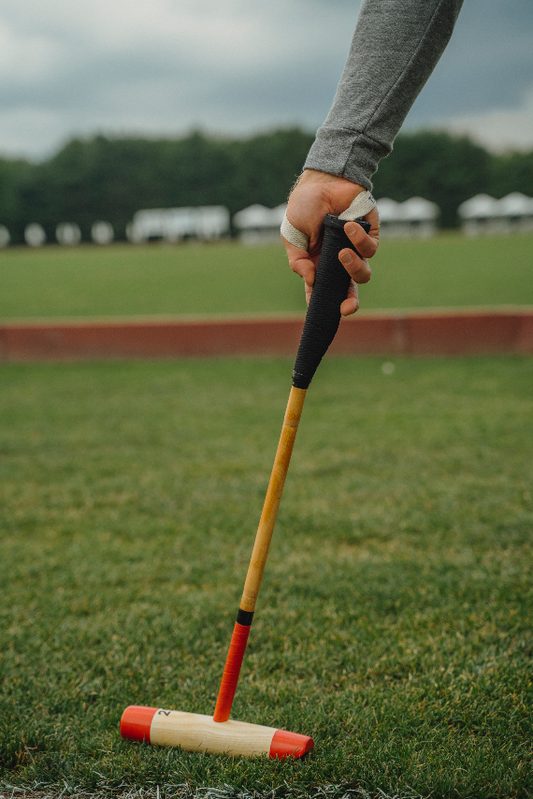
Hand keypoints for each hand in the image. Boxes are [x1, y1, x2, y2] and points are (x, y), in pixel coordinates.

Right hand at [281, 169, 379, 315]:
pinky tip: (347, 225)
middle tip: (346, 307)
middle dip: (349, 303)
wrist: (322, 179)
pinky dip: (359, 240)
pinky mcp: (370, 234)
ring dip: (353, 267)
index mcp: (319, 265)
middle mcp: (339, 262)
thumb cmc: (305, 206)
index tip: (322, 312)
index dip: (323, 305)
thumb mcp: (292, 237)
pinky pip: (370, 248)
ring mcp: (355, 249)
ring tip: (342, 252)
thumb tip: (311, 280)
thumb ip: (298, 261)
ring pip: (363, 273)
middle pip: (349, 291)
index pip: (323, 292)